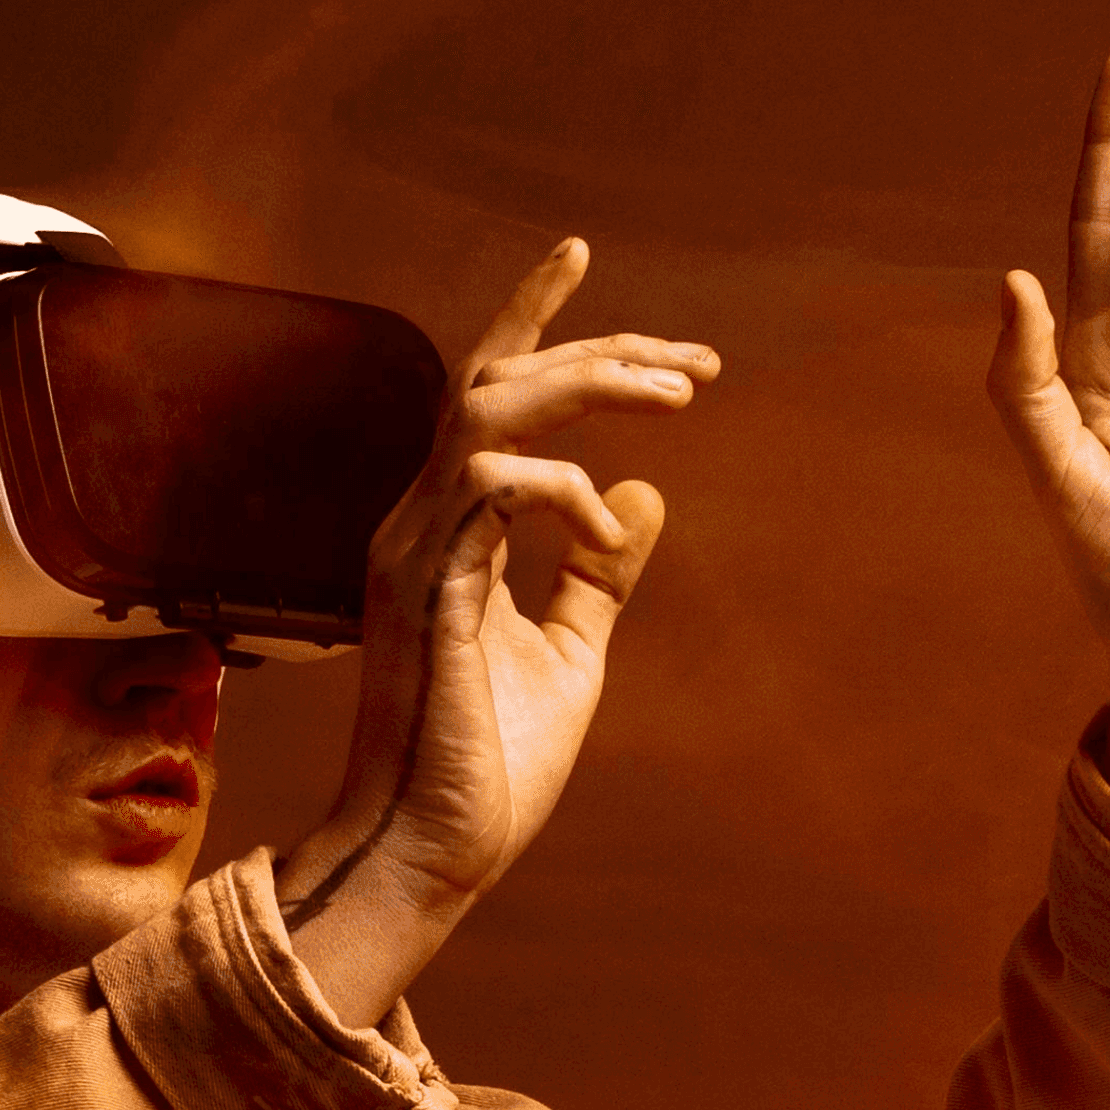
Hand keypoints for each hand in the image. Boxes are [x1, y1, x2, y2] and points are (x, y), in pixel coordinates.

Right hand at [278, 237, 712, 1024]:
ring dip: (586, 385)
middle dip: (597, 351)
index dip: (539, 322)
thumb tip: (644, 493)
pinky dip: (557, 487)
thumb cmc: (490, 766)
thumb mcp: (570, 652)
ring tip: (677, 394)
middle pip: (495, 381)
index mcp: (447, 530)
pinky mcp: (427, 594)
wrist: (431, 854)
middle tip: (696, 364)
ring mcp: (413, 553)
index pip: (487, 395)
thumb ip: (597, 572)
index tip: (585, 254)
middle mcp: (420, 523)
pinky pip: (487, 492)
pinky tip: (600, 521)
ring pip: (488, 412)